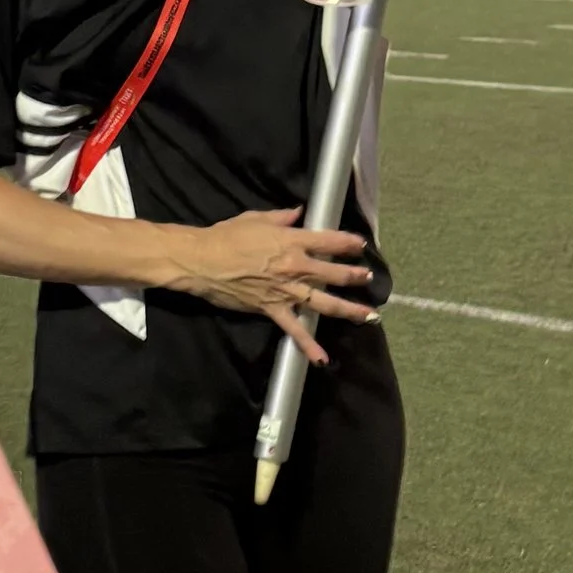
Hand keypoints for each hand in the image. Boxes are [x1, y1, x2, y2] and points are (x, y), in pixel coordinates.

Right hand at [161, 206, 374, 364]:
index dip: (350, 243)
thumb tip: (298, 212)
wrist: (203, 261)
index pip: (331, 241)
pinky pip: (294, 330)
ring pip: (325, 303)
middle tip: (369, 278)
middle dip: (356, 276)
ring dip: (349, 309)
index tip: (362, 244)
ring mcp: (287, 291)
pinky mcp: (273, 310)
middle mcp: (296, 267)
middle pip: (334, 273)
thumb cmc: (227, 236)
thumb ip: (282, 217)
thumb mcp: (257, 218)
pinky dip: (309, 346)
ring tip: (369, 315)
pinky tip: (323, 359)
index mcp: (293, 241)